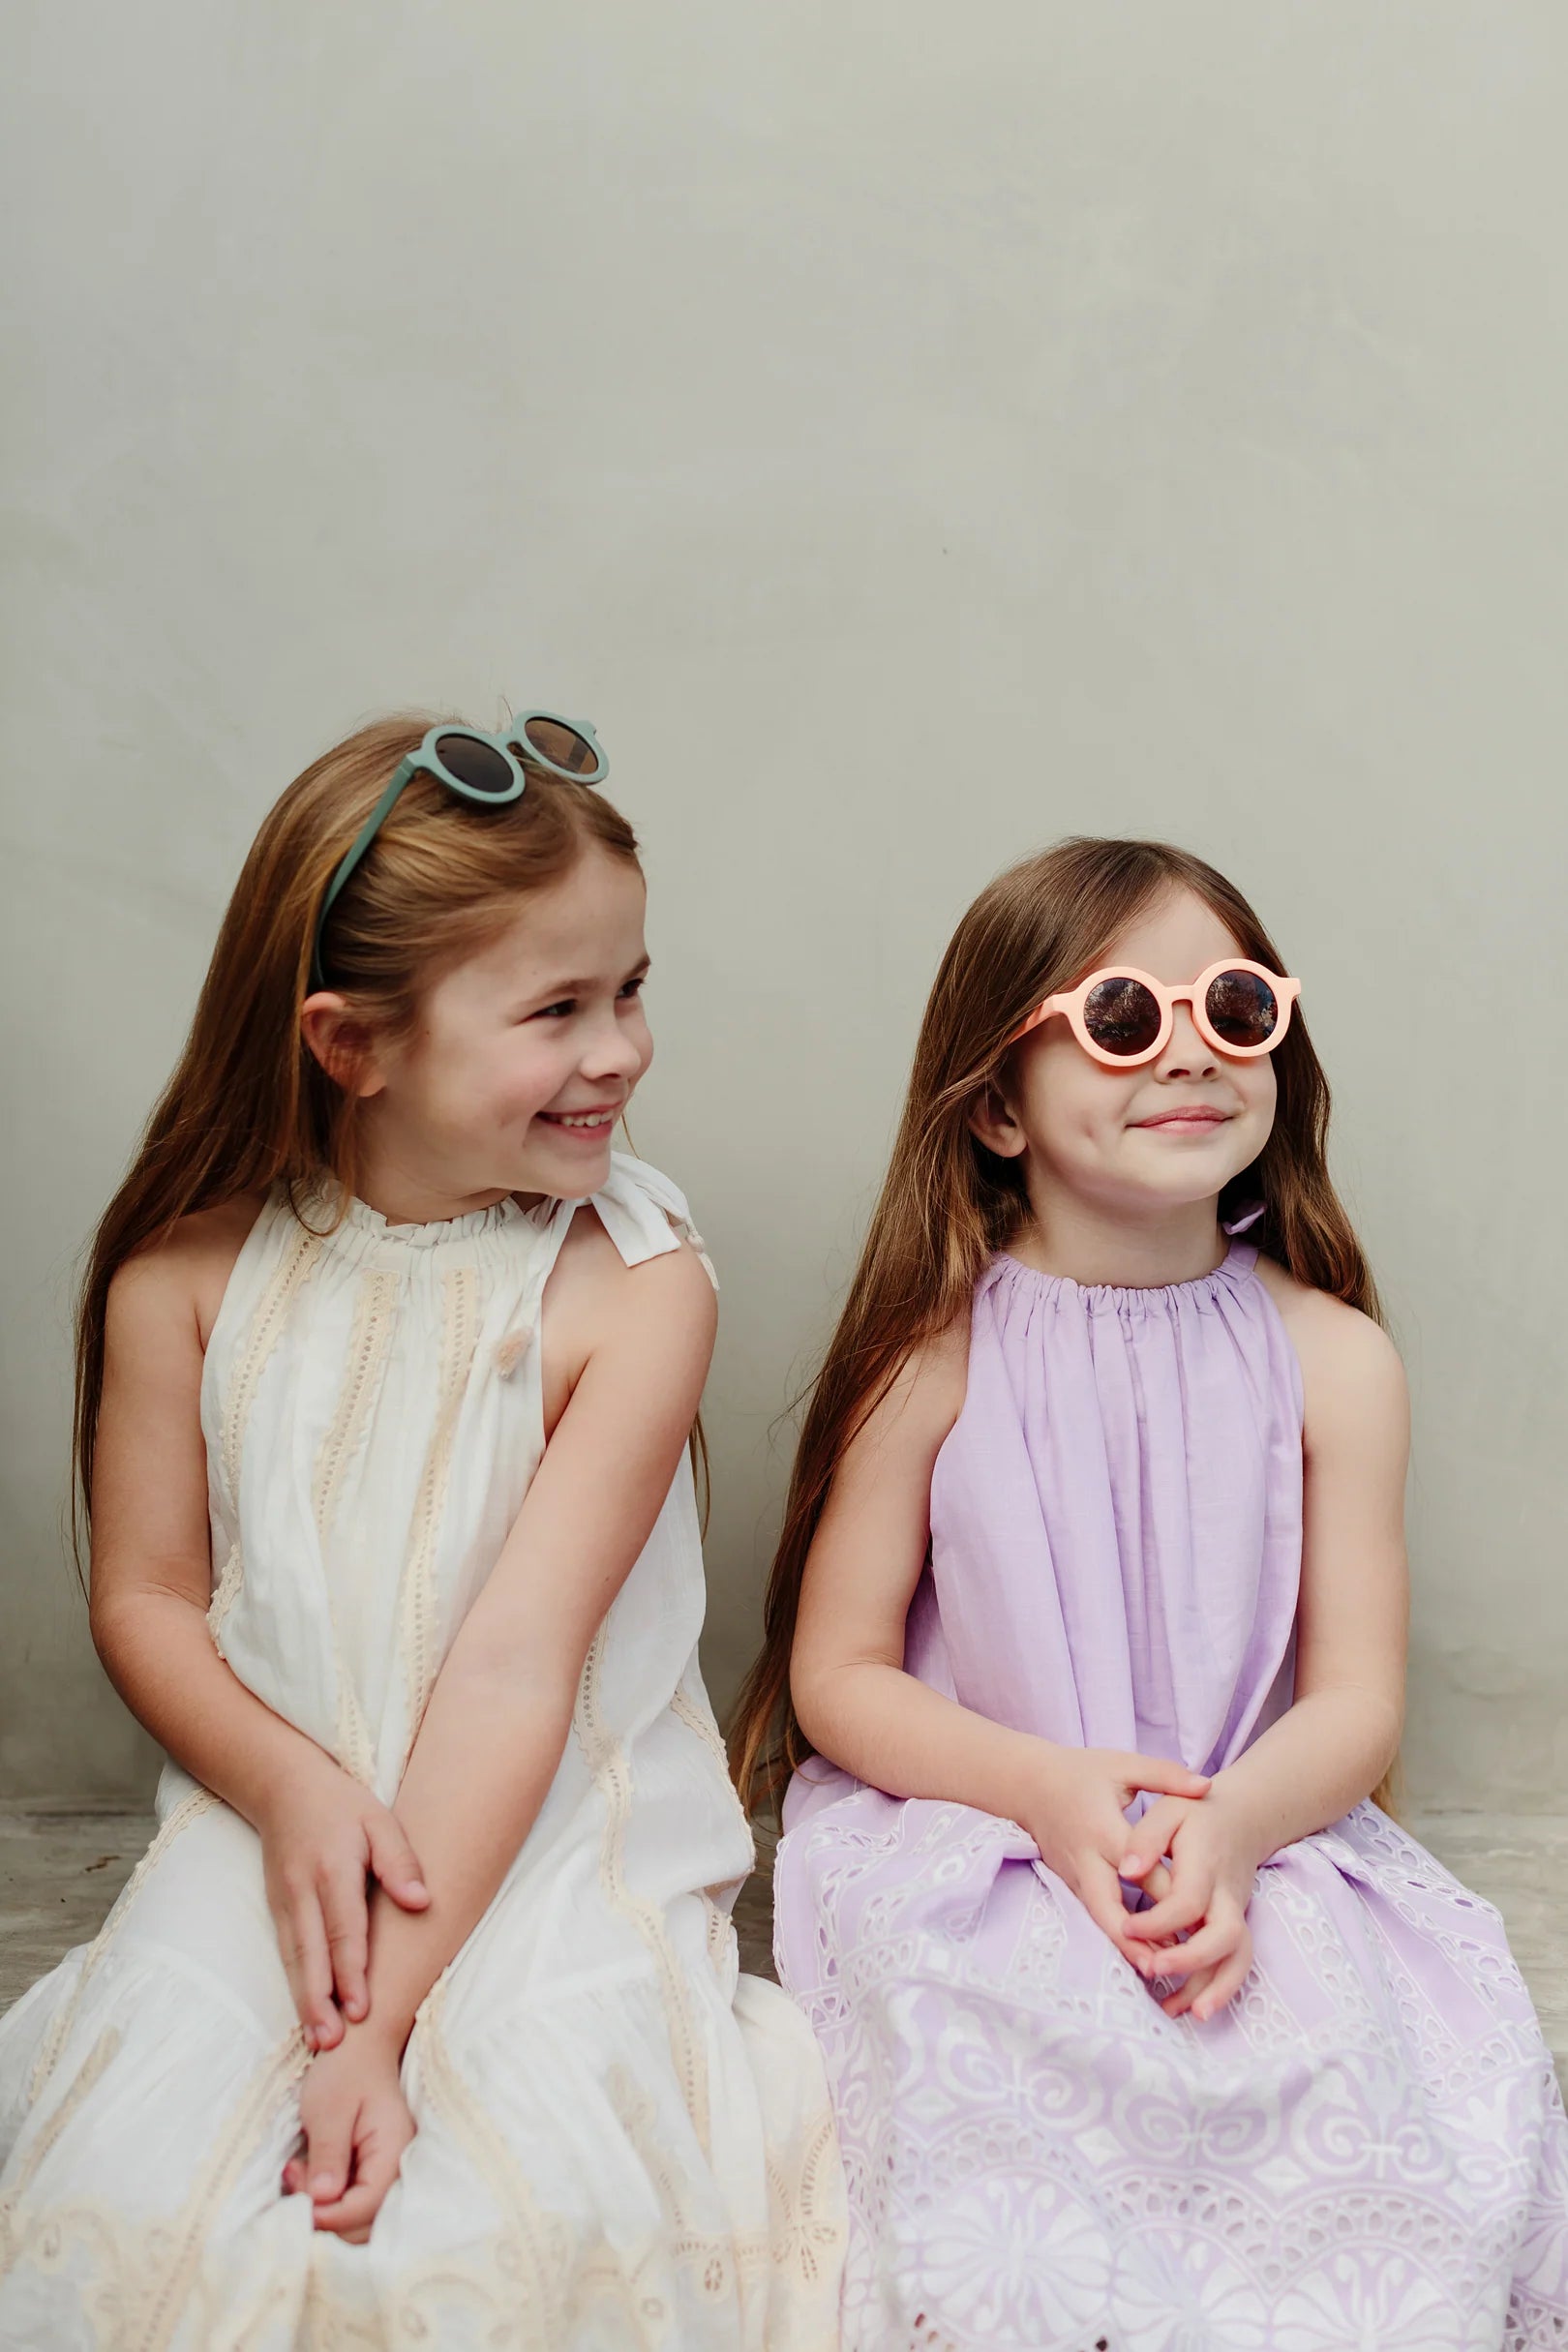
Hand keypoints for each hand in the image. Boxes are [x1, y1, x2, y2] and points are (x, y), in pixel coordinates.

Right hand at [256, 1752, 428, 2051]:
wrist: (283, 1786)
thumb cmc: (342, 1805)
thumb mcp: (379, 1819)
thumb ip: (399, 1861)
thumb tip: (421, 1902)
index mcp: (333, 1868)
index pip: (343, 1928)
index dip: (351, 1970)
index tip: (362, 2008)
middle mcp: (303, 1890)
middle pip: (312, 1953)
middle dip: (321, 2000)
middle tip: (333, 2041)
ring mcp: (284, 1901)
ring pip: (295, 1960)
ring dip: (305, 2002)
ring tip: (319, 2040)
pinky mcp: (277, 1909)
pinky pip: (287, 1953)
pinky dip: (296, 1985)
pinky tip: (307, 2013)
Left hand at [284, 2025, 414, 2241]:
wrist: (358, 2045)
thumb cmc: (344, 2070)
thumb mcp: (329, 2111)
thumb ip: (329, 2155)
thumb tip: (322, 2200)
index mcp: (393, 2149)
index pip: (367, 2205)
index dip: (331, 2215)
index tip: (299, 2204)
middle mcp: (396, 2165)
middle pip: (364, 2219)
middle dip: (324, 2213)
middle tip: (294, 2178)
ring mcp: (385, 2168)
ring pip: (356, 2214)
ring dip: (322, 2206)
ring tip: (296, 2172)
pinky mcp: (370, 2168)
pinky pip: (351, 2199)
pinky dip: (325, 2196)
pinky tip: (304, 2172)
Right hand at [1016, 1745, 1210, 1975]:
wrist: (1027, 1783)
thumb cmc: (1081, 1772)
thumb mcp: (1123, 1765)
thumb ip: (1166, 1776)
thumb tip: (1207, 1788)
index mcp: (1102, 1829)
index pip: (1140, 1869)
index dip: (1169, 1894)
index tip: (1203, 1916)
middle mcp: (1085, 1859)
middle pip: (1108, 1909)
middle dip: (1137, 1940)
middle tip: (1171, 1965)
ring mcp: (1073, 1877)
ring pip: (1100, 1919)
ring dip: (1127, 1946)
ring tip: (1162, 1971)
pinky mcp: (1069, 1885)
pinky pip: (1094, 1915)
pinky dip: (1117, 1934)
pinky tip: (1142, 1952)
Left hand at [1121, 1786, 1258, 2020]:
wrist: (1243, 1817)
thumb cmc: (1196, 1814)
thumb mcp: (1168, 1810)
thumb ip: (1147, 1838)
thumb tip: (1127, 1870)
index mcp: (1206, 1864)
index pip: (1188, 1901)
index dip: (1159, 1920)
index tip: (1128, 1928)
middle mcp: (1227, 1894)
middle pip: (1224, 1936)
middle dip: (1190, 1960)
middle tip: (1152, 1971)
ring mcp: (1236, 1913)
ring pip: (1237, 1958)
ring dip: (1212, 1989)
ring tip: (1173, 2011)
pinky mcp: (1236, 1926)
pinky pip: (1235, 1963)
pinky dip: (1218, 1990)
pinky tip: (1189, 2009)